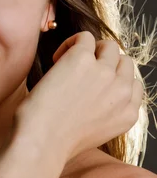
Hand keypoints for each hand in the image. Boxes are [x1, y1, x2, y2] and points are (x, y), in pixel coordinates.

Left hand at [15, 31, 141, 158]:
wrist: (43, 140)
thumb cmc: (56, 139)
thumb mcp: (95, 131)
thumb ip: (105, 111)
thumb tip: (93, 90)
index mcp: (128, 113)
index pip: (133, 84)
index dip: (112, 79)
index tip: (90, 84)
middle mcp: (122, 91)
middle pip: (123, 61)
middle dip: (102, 62)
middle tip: (77, 74)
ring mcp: (105, 73)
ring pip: (108, 46)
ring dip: (89, 50)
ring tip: (66, 65)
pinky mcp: (82, 59)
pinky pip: (84, 36)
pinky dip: (70, 43)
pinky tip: (57, 59)